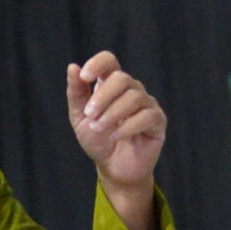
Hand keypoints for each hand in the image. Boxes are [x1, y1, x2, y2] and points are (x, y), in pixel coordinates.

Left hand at [66, 51, 166, 190]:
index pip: (109, 61)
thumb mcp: (79, 118)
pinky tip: (114, 136)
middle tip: (90, 115)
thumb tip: (72, 67)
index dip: (98, 64)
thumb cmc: (98, 140)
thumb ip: (76, 93)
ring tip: (99, 128)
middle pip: (122, 78)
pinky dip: (127, 126)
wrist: (112, 168)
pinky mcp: (158, 121)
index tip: (84, 77)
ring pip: (134, 97)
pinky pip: (146, 116)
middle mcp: (131, 90)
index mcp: (110, 85)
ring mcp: (147, 104)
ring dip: (112, 113)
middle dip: (103, 96)